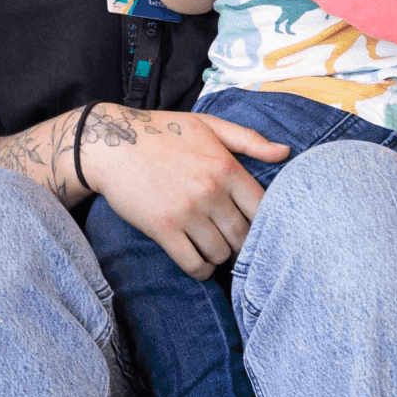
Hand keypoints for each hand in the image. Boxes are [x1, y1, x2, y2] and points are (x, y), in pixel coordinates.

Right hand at [86, 106, 289, 279]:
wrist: (110, 143)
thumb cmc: (161, 132)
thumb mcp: (207, 126)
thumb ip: (249, 139)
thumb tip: (286, 152)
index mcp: (225, 167)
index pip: (263, 209)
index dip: (264, 223)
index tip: (253, 226)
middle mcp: (210, 191)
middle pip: (244, 236)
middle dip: (242, 244)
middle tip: (233, 243)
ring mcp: (186, 212)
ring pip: (220, 253)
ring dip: (220, 256)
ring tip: (213, 248)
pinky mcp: (163, 229)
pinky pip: (194, 264)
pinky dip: (201, 270)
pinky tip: (198, 262)